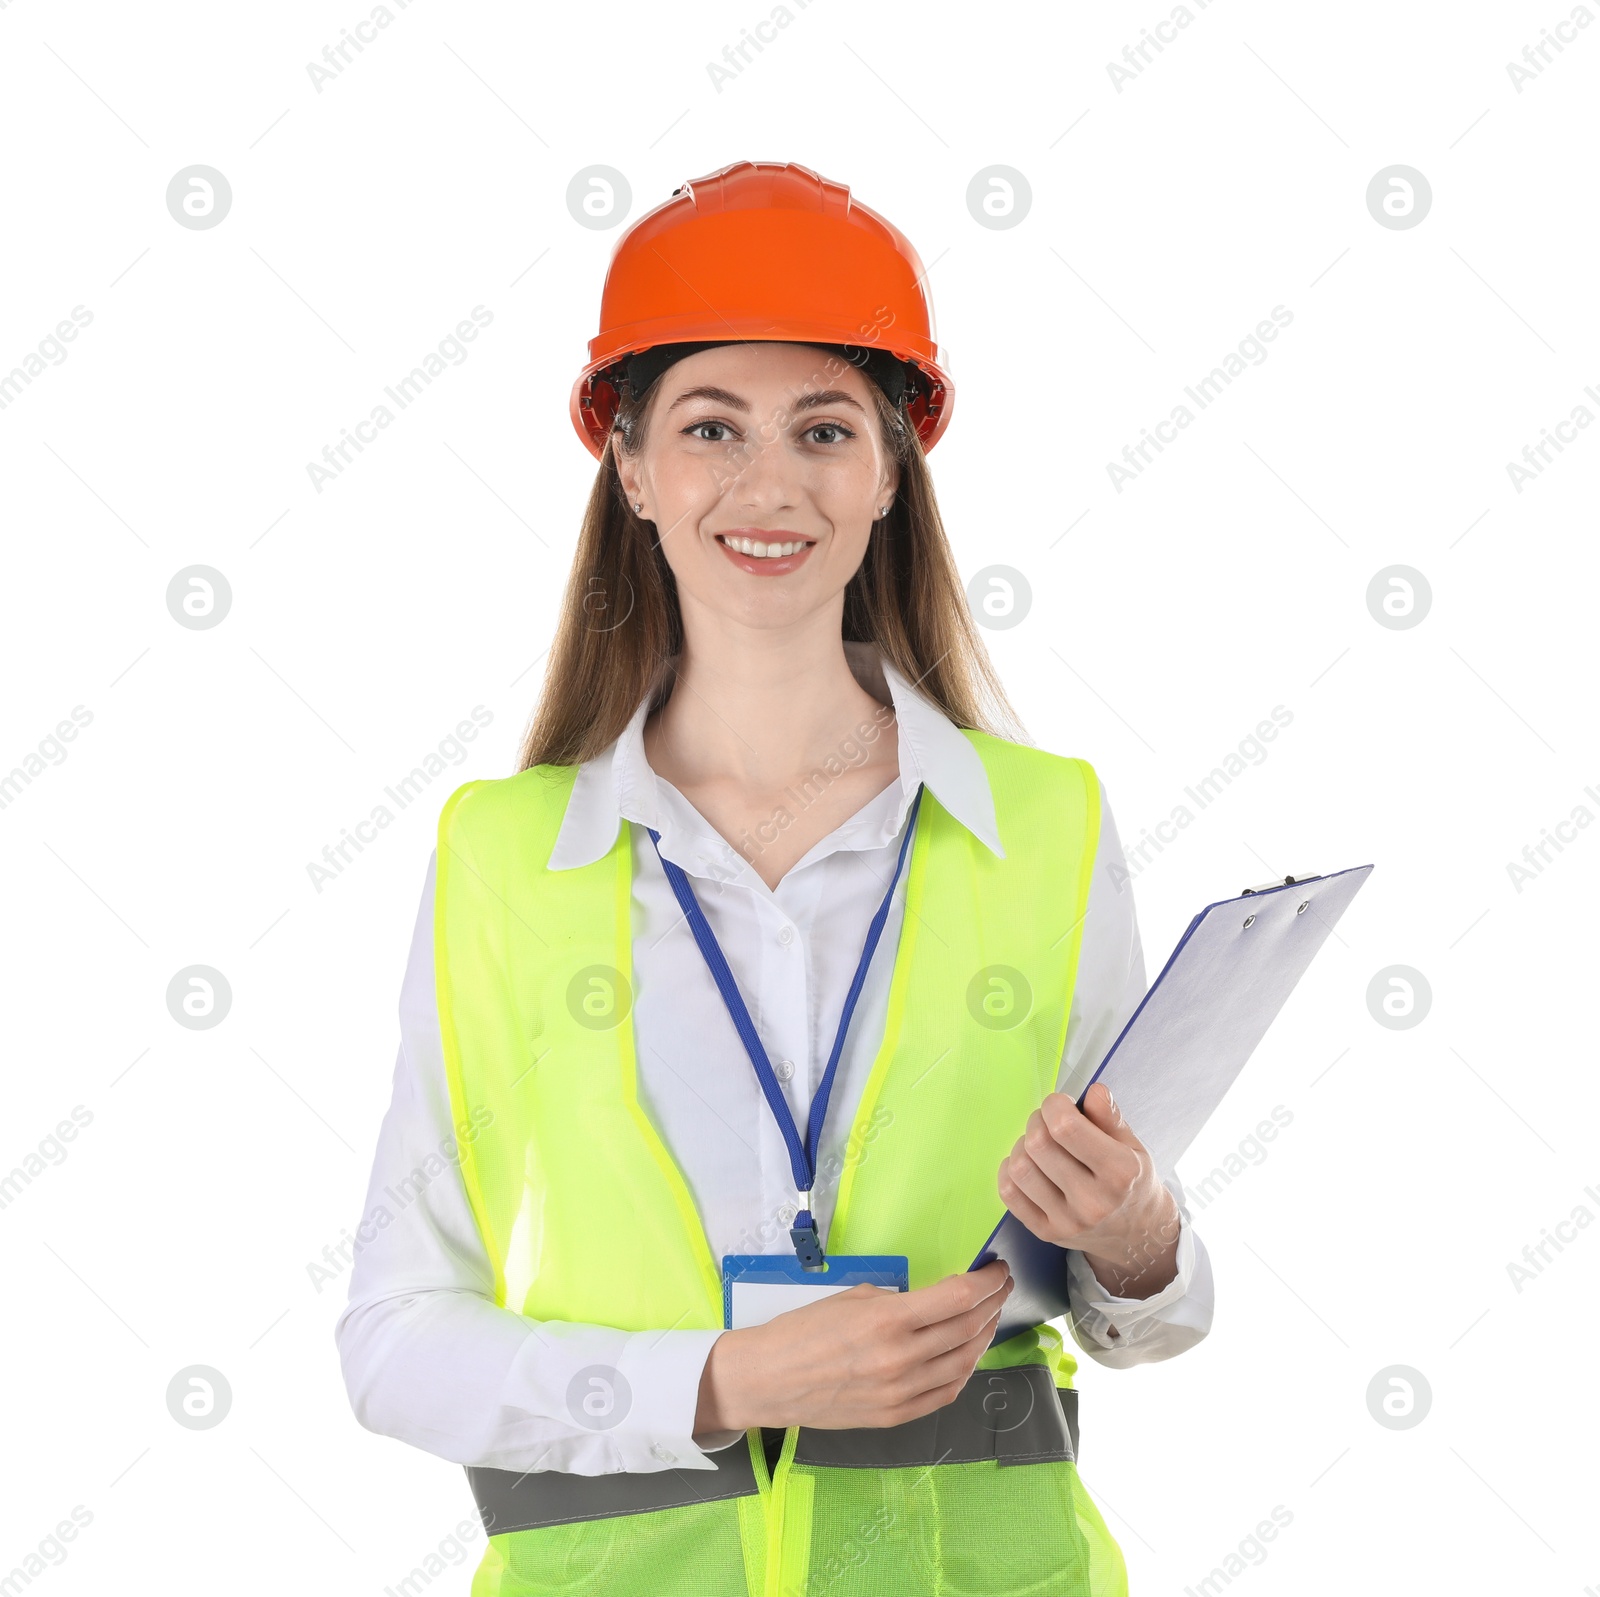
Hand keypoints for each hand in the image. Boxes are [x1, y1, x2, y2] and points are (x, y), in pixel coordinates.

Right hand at [695, 1260, 1012, 1432]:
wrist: (768, 1381)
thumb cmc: (801, 1331)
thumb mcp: (850, 1298)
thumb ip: (895, 1301)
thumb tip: (926, 1303)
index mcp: (887, 1320)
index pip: (957, 1298)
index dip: (986, 1282)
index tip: (996, 1270)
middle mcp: (901, 1358)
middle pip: (968, 1328)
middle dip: (992, 1304)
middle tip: (1000, 1289)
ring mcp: (902, 1392)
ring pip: (964, 1362)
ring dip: (983, 1336)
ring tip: (988, 1318)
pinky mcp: (897, 1415)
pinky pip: (946, 1392)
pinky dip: (964, 1370)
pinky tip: (967, 1354)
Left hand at [997, 1082, 1181, 1298]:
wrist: (1135, 1234)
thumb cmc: (1130, 1181)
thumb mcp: (1132, 1145)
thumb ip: (1110, 1117)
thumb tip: (1094, 1091)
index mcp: (1120, 1172)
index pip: (1065, 1127)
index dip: (1054, 1105)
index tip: (1061, 1104)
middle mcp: (1094, 1201)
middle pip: (1037, 1144)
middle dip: (1037, 1121)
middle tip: (1048, 1122)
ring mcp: (1068, 1221)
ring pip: (1019, 1167)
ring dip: (1022, 1146)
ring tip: (1038, 1145)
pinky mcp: (1046, 1232)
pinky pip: (1008, 1193)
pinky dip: (1010, 1170)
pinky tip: (1029, 1165)